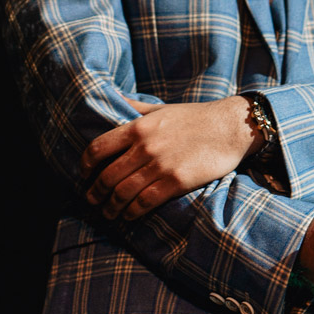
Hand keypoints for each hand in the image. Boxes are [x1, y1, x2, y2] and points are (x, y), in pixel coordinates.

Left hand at [81, 98, 260, 220]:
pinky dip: (132, 212)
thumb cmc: (194, 117)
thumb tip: (113, 97)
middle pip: (107, 176)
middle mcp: (145, 146)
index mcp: (138, 126)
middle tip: (92, 201)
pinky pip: (145, 202)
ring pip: (123, 193)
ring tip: (108, 213)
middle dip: (95, 193)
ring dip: (111, 207)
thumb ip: (135, 106)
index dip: (85, 166)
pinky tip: (130, 216)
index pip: (98, 148)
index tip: (84, 175)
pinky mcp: (176, 181)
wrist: (229, 127)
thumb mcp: (161, 107)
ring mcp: (160, 164)